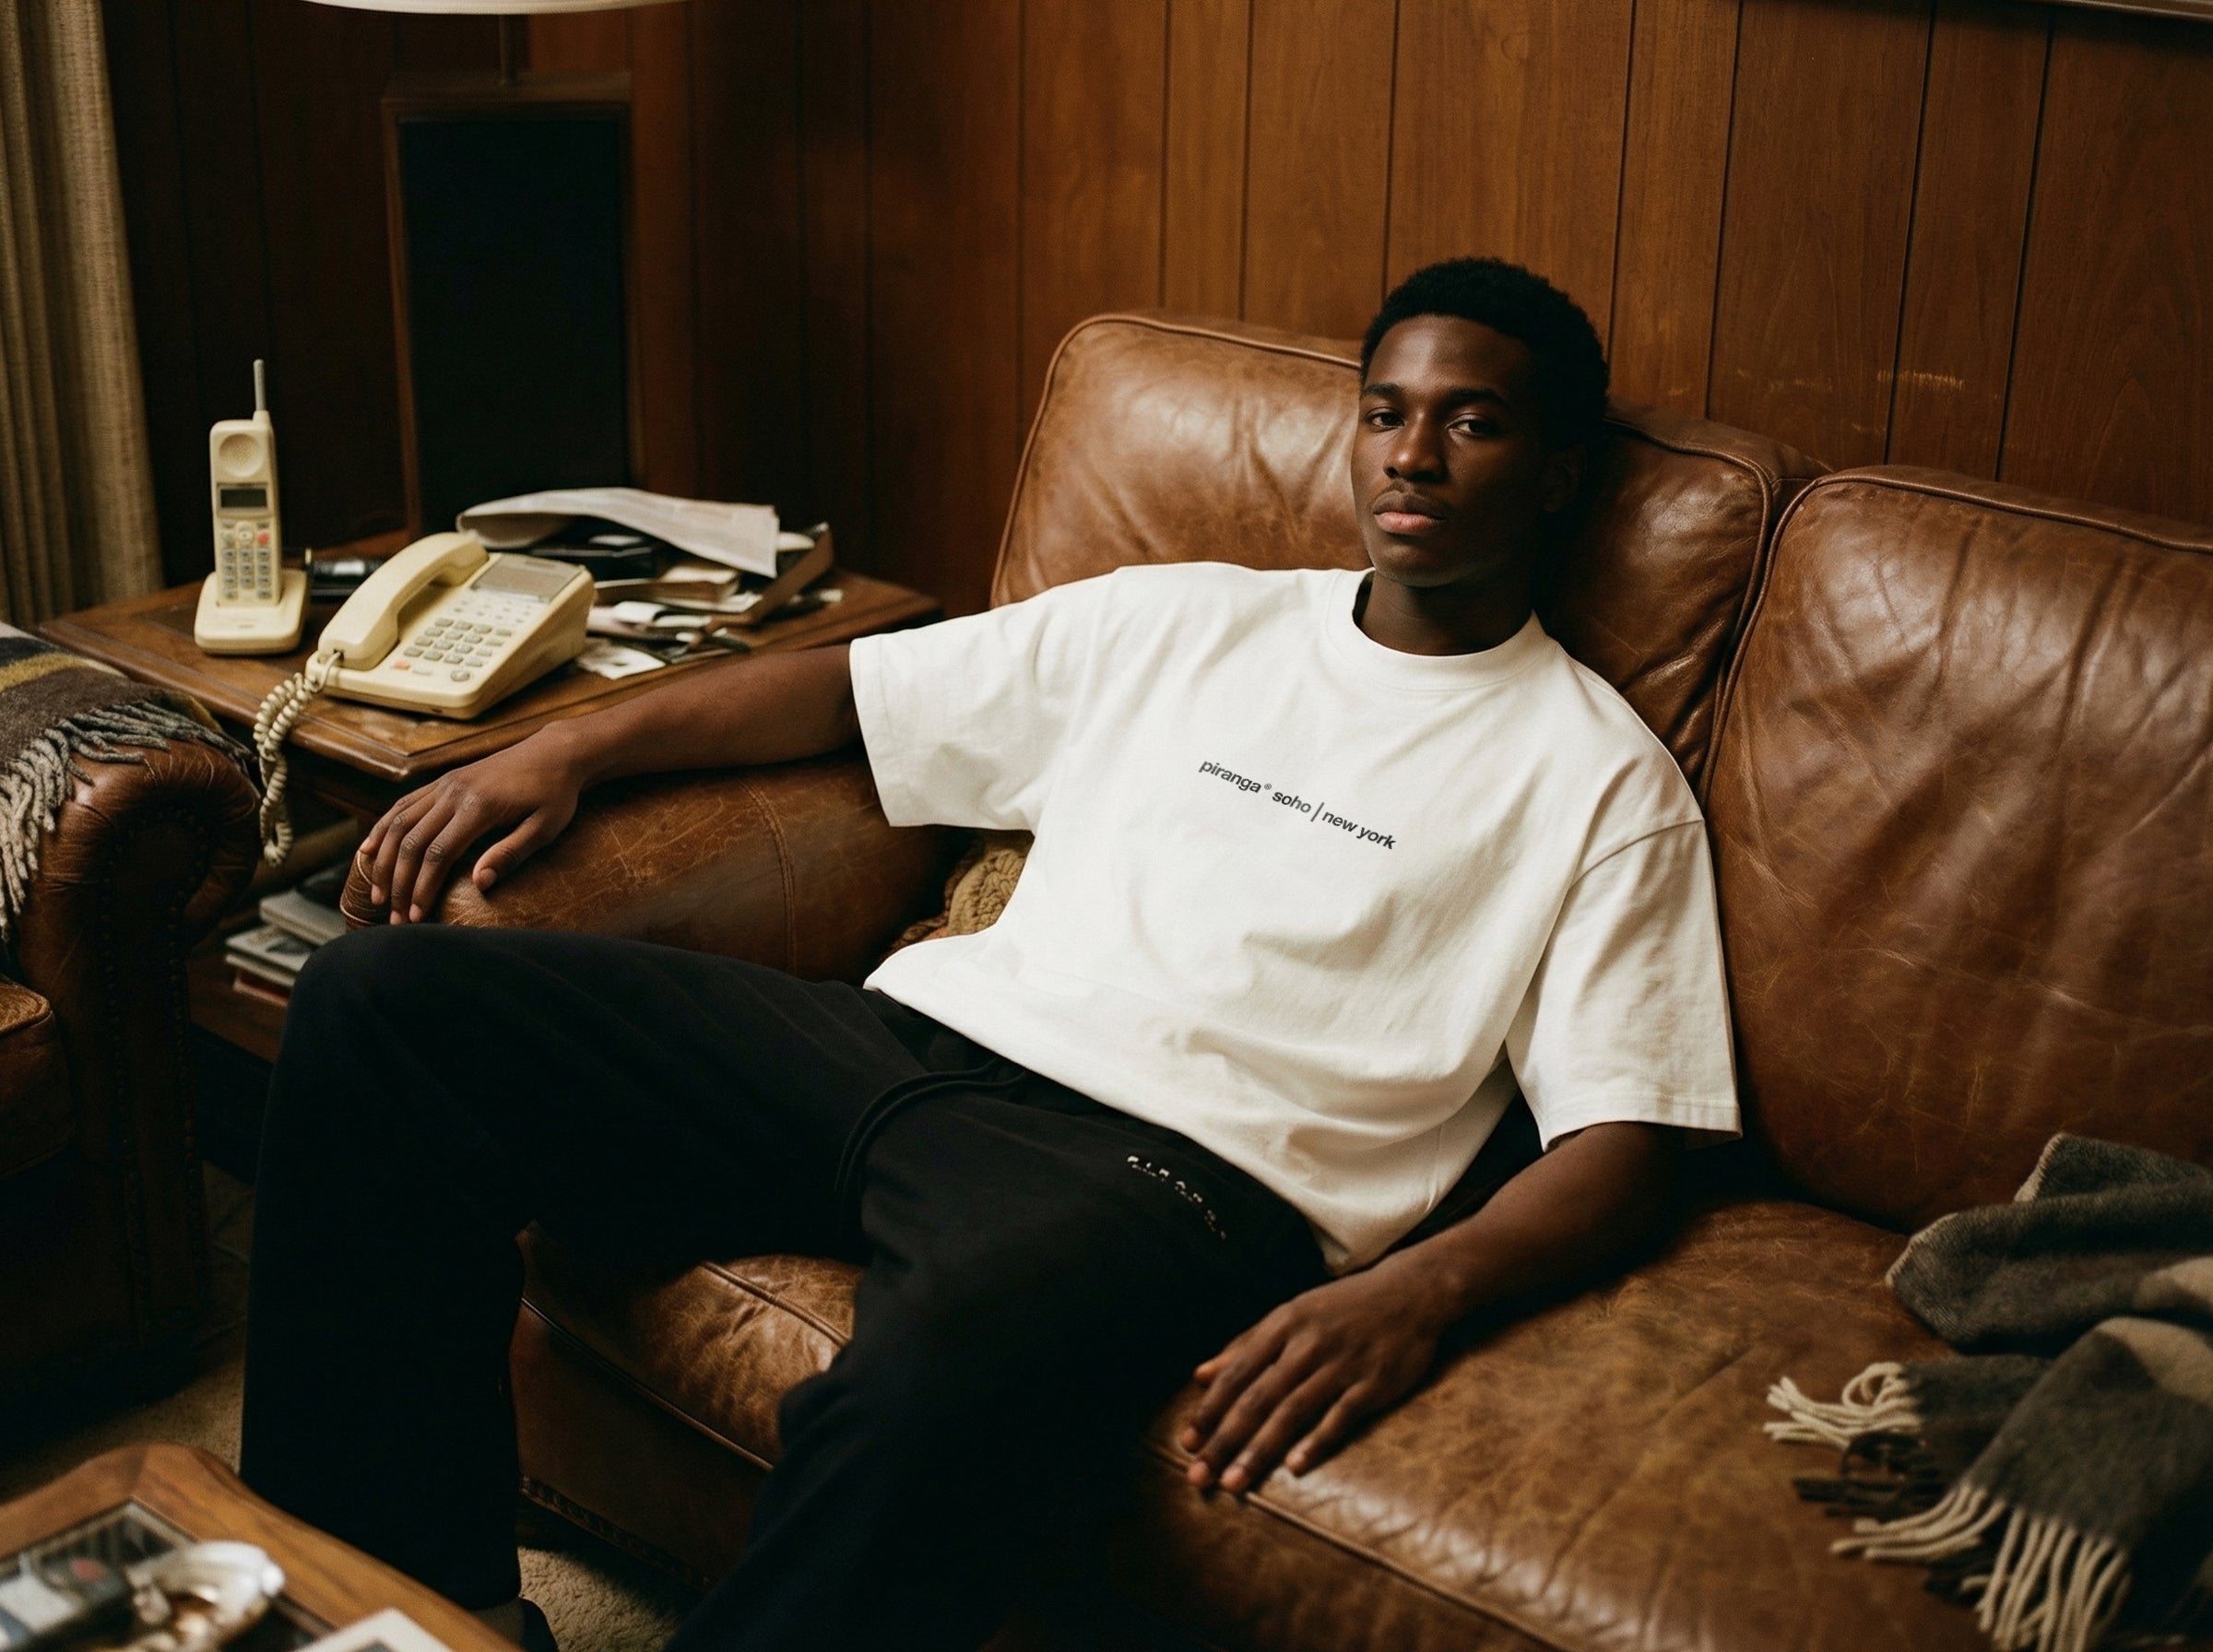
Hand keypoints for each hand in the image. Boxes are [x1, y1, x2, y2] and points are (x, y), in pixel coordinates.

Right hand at [360, 728, 587, 921]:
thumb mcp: (545, 827)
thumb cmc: (555, 794)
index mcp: (480, 806)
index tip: (416, 917)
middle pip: (411, 842)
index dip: (423, 888)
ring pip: (399, 823)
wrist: (554, 752)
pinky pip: (403, 805)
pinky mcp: (443, 782)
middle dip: (398, 883)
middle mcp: (454, 792)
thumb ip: (510, 854)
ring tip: (376, 894)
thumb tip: (479, 884)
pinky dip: (383, 828)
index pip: (438, 854)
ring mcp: (445, 784)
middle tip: (394, 918)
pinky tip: (369, 850)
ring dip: (382, 860)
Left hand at [1180, 1262, 1445, 1494]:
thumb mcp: (1292, 1314)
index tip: (1187, 1442)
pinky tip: (1294, 1468)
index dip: (1210, 1410)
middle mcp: (1307, 1344)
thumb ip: (1246, 1345)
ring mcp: (1341, 1364)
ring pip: (1292, 1412)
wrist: (1411, 1293)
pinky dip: (1316, 1442)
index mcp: (1283, 1325)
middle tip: (1199, 1475)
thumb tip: (1199, 1375)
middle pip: (1258, 1398)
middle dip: (1224, 1440)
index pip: (1237, 1373)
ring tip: (1234, 1482)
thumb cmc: (1343, 1308)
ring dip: (1259, 1450)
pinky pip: (1339, 1417)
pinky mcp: (1373, 1383)